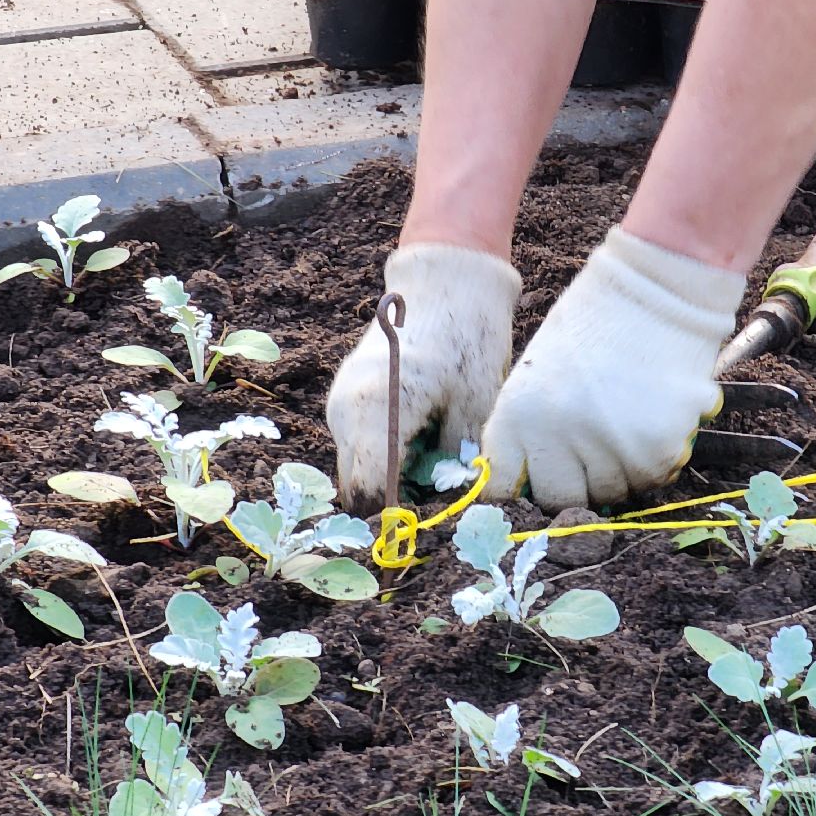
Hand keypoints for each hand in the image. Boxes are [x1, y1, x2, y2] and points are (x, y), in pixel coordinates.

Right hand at [327, 243, 520, 512]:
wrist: (445, 283)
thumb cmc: (467, 339)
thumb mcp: (475, 406)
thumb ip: (457, 462)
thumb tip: (448, 508)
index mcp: (375, 414)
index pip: (370, 494)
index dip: (396, 522)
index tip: (428, 533)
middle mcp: (345, 413)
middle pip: (358, 490)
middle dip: (393, 506)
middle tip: (438, 510)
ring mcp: (340, 406)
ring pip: (357, 471)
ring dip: (389, 482)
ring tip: (435, 475)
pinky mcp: (345, 401)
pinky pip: (359, 448)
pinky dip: (386, 460)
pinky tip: (423, 448)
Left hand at [481, 227, 744, 510]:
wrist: (656, 294)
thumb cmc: (593, 328)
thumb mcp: (537, 374)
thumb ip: (525, 429)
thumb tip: (524, 482)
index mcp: (518, 415)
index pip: (505, 485)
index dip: (522, 488)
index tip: (538, 481)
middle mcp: (557, 437)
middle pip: (559, 499)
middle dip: (573, 485)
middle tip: (590, 457)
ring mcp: (607, 447)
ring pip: (609, 494)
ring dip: (616, 472)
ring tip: (624, 427)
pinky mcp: (655, 450)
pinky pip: (649, 480)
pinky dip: (651, 462)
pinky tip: (650, 423)